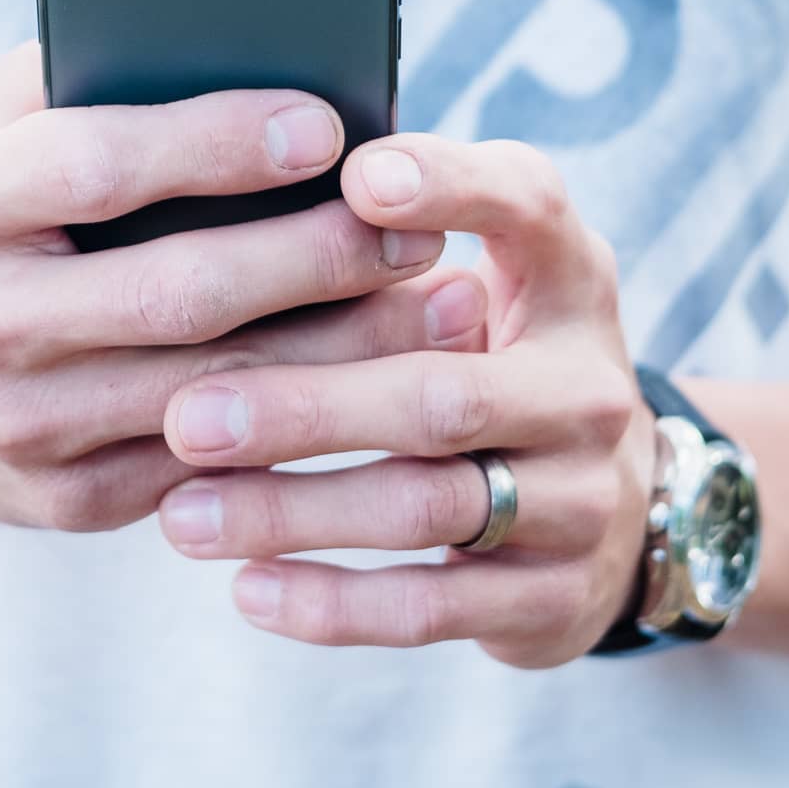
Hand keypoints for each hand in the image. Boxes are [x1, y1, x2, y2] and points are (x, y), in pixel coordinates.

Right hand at [0, 46, 489, 534]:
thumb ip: (67, 73)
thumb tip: (217, 31)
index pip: (94, 166)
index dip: (218, 144)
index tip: (328, 123)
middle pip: (176, 292)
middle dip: (317, 256)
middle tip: (418, 222)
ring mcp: (14, 426)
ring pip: (214, 392)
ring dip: (345, 348)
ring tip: (441, 298)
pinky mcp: (64, 499)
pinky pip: (213, 462)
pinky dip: (308, 422)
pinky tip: (380, 377)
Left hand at [155, 135, 654, 668]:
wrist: (606, 506)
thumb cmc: (486, 356)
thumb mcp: (479, 281)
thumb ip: (387, 245)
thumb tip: (232, 202)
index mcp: (568, 276)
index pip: (530, 207)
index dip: (452, 187)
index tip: (356, 177)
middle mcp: (589, 385)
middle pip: (444, 396)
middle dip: (307, 409)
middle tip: (185, 416)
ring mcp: (584, 499)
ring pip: (427, 508)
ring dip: (293, 514)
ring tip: (182, 515)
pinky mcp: (557, 598)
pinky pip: (433, 610)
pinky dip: (333, 604)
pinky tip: (247, 589)